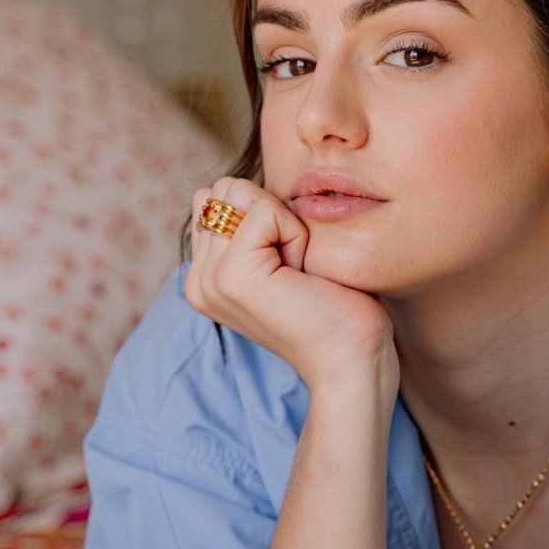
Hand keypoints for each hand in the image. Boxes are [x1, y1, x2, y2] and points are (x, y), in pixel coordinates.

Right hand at [187, 178, 396, 394]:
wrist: (351, 361)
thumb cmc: (334, 308)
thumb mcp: (280, 259)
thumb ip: (250, 228)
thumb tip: (238, 187)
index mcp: (205, 277)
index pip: (216, 197)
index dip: (265, 214)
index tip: (288, 265)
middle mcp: (197, 280)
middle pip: (224, 188)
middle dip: (270, 213)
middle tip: (294, 266)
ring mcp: (209, 280)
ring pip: (240, 194)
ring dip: (283, 223)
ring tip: (297, 271)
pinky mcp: (232, 277)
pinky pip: (265, 211)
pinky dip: (295, 233)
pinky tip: (303, 274)